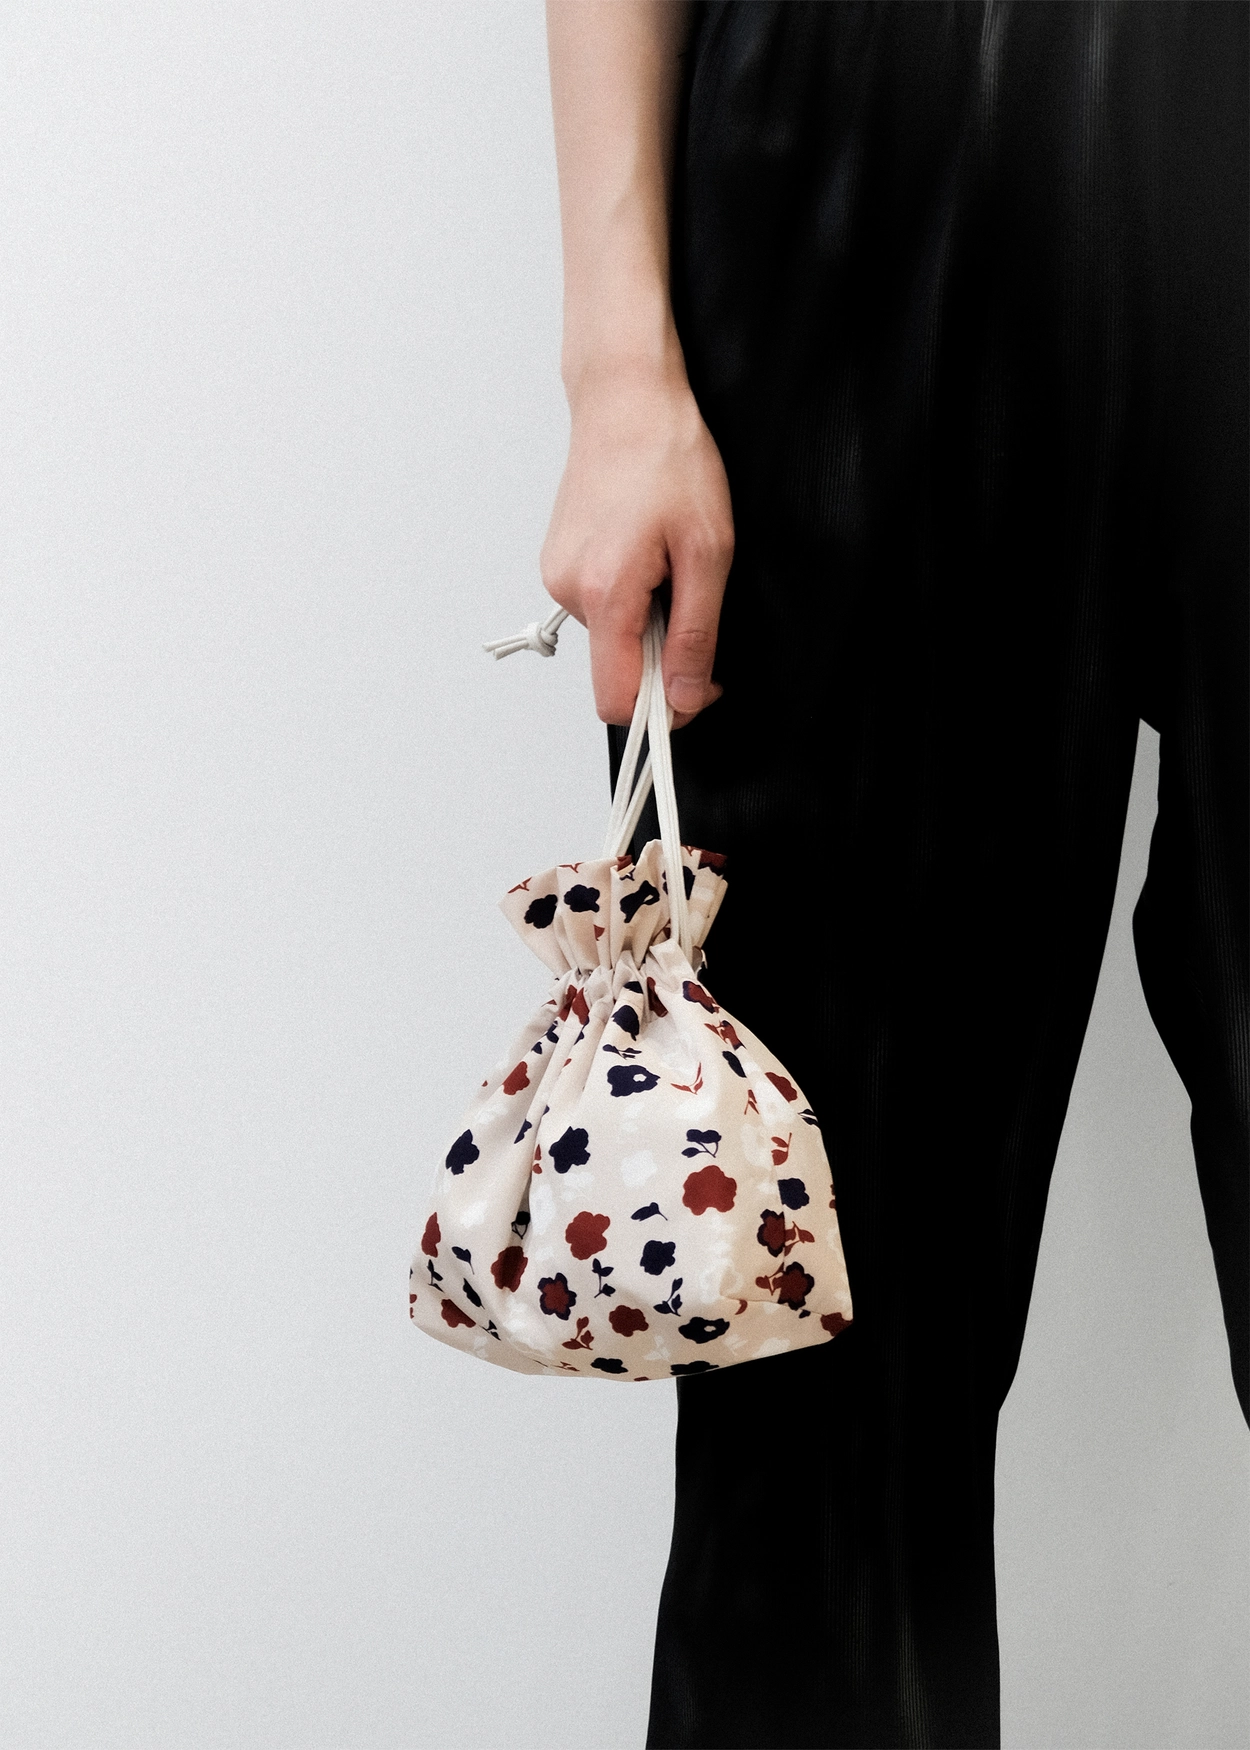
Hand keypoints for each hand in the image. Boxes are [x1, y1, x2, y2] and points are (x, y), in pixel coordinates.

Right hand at [540, 365, 733, 726]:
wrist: (627, 398)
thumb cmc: (668, 457)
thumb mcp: (708, 551)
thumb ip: (694, 634)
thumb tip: (684, 696)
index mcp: (604, 592)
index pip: (617, 700)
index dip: (662, 708)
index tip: (698, 686)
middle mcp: (568, 589)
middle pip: (617, 669)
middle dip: (661, 652)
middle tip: (692, 594)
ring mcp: (557, 574)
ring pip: (611, 636)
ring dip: (648, 617)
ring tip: (668, 559)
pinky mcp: (558, 561)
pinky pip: (600, 605)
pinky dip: (630, 595)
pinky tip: (646, 549)